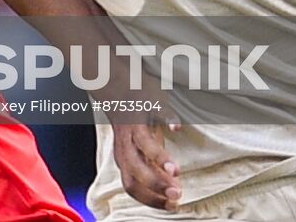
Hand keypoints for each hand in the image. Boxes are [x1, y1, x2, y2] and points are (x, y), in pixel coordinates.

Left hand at [107, 85, 181, 210]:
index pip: (132, 185)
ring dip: (160, 158)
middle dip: (156, 185)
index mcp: (125, 157)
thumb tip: (169, 194)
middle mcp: (127, 142)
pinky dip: (166, 118)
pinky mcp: (146, 102)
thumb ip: (151, 171)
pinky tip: (176, 126)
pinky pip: (155, 110)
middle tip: (177, 194)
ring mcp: (136, 122)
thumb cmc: (134, 126)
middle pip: (135, 169)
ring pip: (143, 143)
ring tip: (176, 170)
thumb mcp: (139, 152)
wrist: (118, 89)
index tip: (172, 206)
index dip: (150, 198)